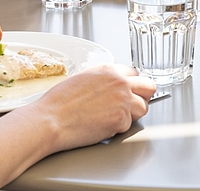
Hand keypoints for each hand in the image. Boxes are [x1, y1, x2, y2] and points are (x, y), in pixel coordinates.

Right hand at [29, 64, 156, 150]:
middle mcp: (119, 82)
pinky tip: (102, 127)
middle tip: (131, 106)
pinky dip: (118, 128)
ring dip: (132, 115)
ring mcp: (123, 100)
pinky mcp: (121, 119)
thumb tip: (112, 86)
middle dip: (142, 97)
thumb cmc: (59, 103)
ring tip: (112, 119)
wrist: (50, 120)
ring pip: (143, 108)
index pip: (135, 74)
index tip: (128, 93)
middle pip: (149, 87)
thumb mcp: (83, 79)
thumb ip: (104, 80)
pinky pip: (129, 125)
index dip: (132, 86)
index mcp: (109, 70)